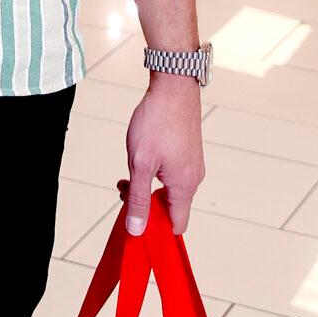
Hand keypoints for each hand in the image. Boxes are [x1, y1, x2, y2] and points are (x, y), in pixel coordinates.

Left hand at [125, 77, 204, 235]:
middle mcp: (193, 178)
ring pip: (169, 190)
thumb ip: (138, 199)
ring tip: (127, 173)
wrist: (173, 85)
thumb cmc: (157, 121)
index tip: (135, 221)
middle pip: (170, 208)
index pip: (177, 225)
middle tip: (124, 189)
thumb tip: (136, 230)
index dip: (157, 230)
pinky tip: (140, 159)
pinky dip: (155, 174)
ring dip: (147, 187)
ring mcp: (192, 164)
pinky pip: (172, 174)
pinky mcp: (188, 152)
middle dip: (145, 204)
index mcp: (184, 186)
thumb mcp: (140, 163)